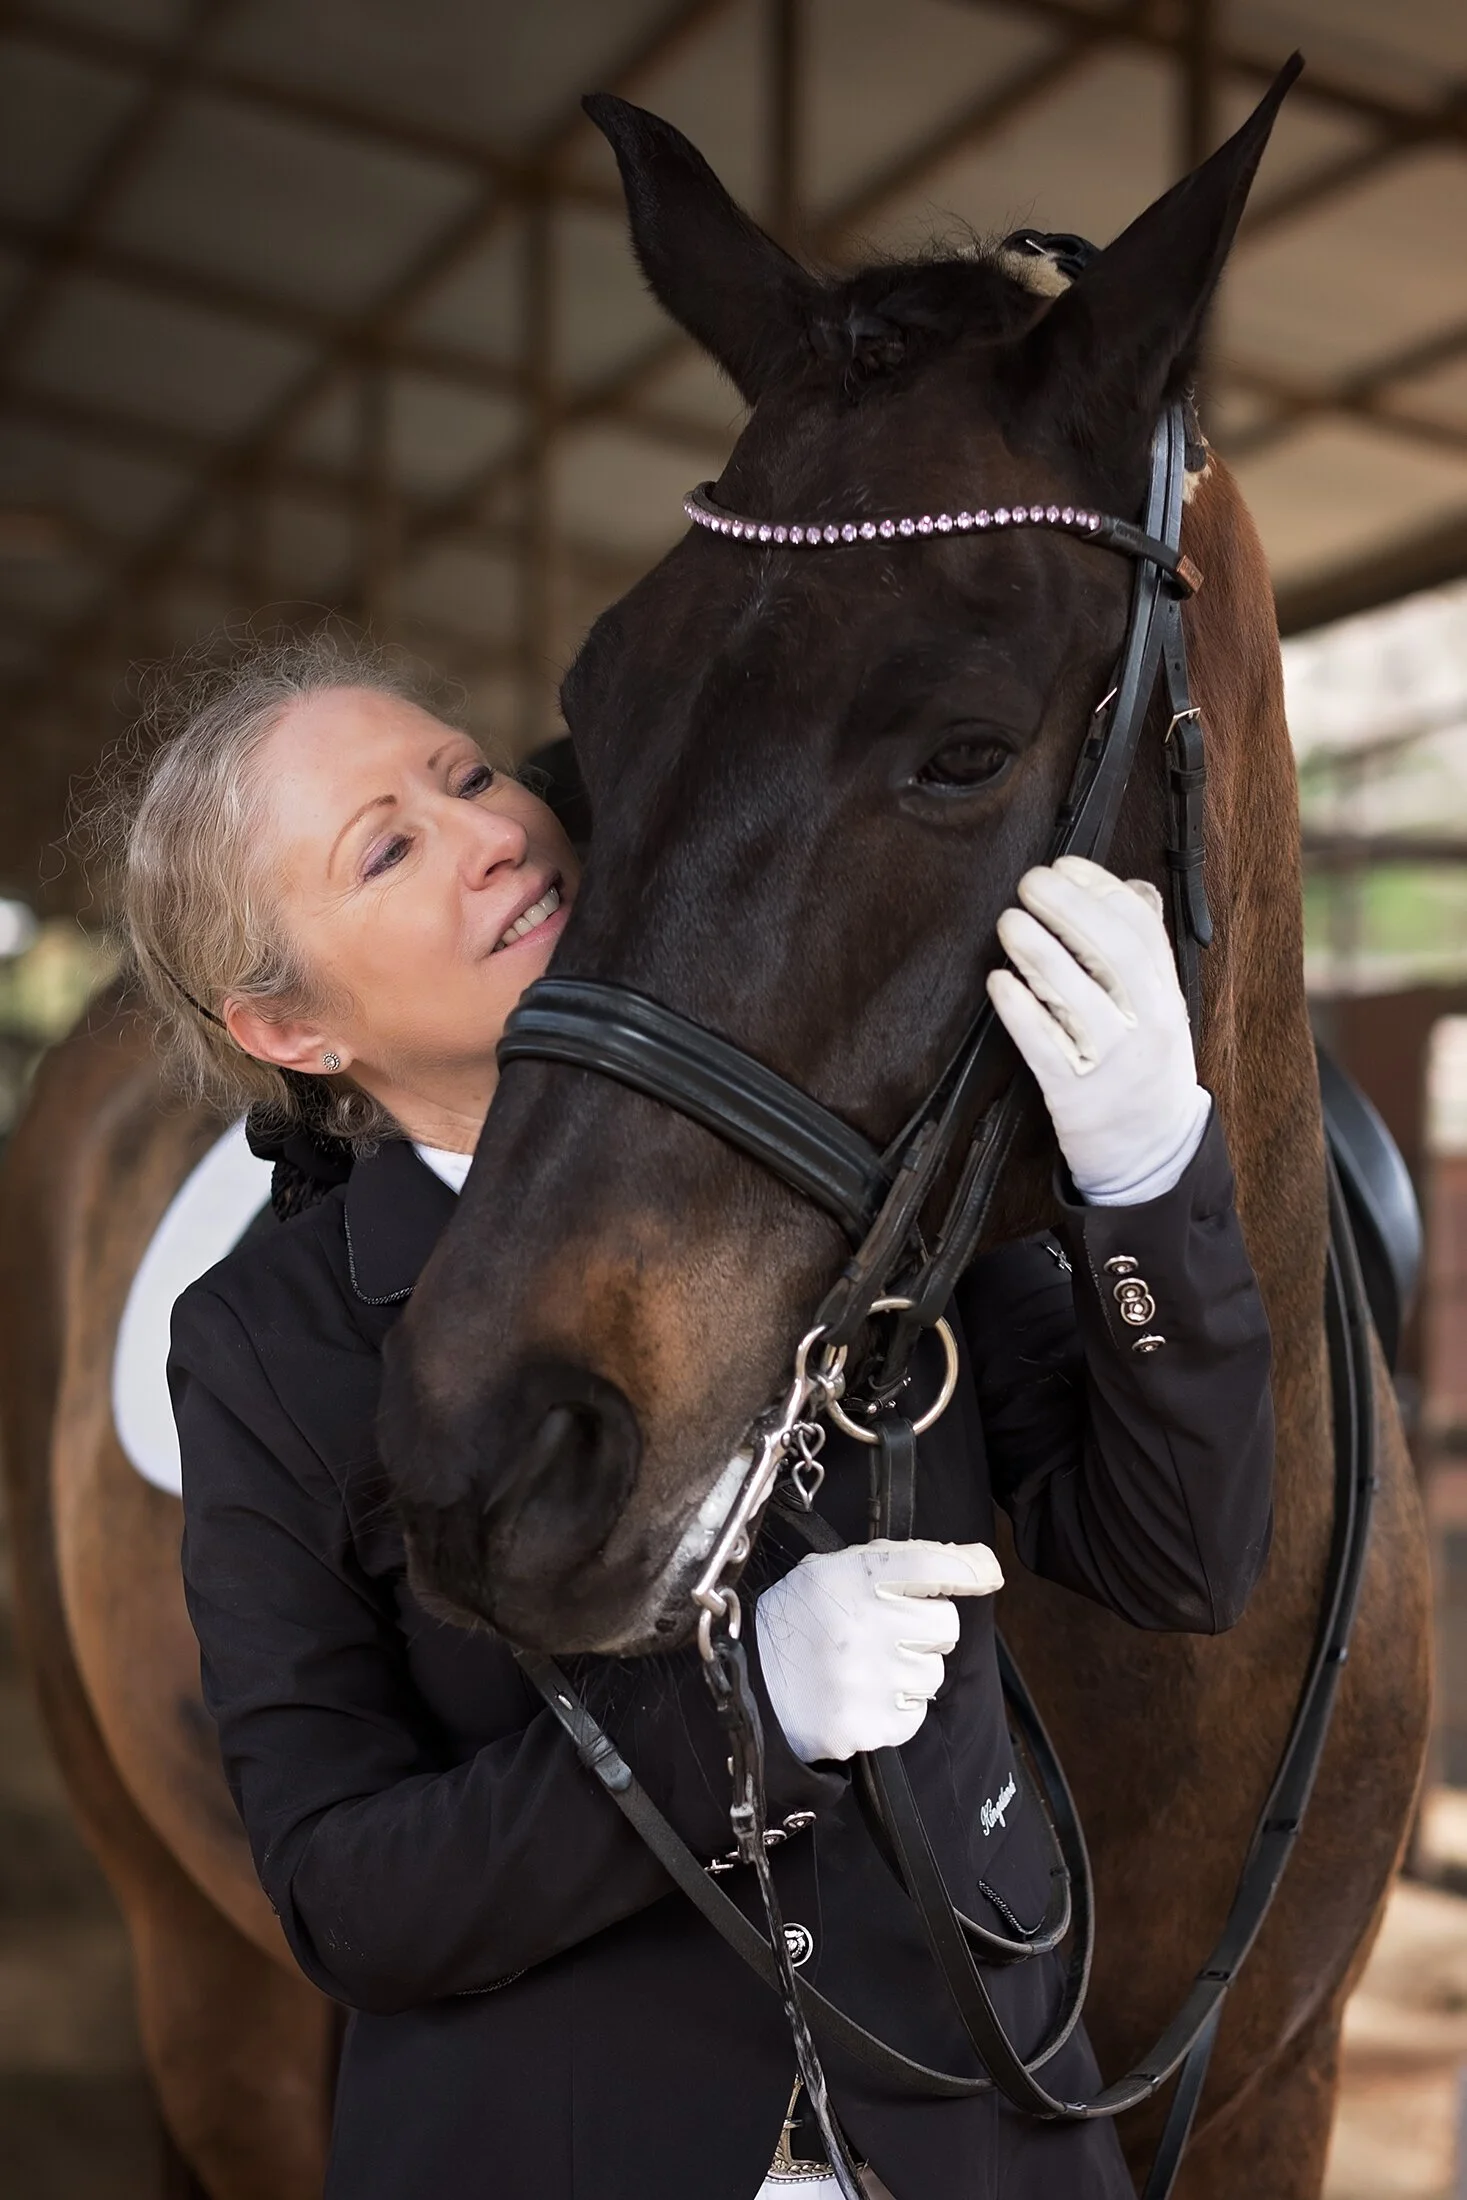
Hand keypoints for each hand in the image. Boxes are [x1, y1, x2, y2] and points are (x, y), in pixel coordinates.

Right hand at [754, 1539, 1002, 1764]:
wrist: (750, 1685)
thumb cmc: (800, 1621)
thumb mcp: (832, 1571)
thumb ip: (899, 1561)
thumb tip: (981, 1565)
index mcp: (851, 1578)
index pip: (931, 1565)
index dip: (968, 1568)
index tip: (987, 1574)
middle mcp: (862, 1625)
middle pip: (945, 1626)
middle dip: (926, 1630)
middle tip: (890, 1633)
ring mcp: (867, 1679)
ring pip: (934, 1674)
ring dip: (911, 1672)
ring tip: (869, 1668)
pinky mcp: (869, 1724)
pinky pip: (916, 1714)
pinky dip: (898, 1708)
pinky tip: (865, 1696)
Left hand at [986, 855, 1210, 1205]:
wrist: (1154, 1156)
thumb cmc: (1147, 1071)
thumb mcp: (1163, 1011)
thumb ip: (1145, 955)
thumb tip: (1132, 888)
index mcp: (1166, 998)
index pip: (1141, 929)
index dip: (1102, 889)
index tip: (1066, 865)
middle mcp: (1147, 1025)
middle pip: (1111, 952)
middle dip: (1068, 907)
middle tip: (1029, 882)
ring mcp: (1114, 1062)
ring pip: (1077, 995)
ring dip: (1038, 950)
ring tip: (1009, 921)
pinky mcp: (1077, 1096)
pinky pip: (1046, 1047)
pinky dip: (1020, 1011)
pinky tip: (999, 982)